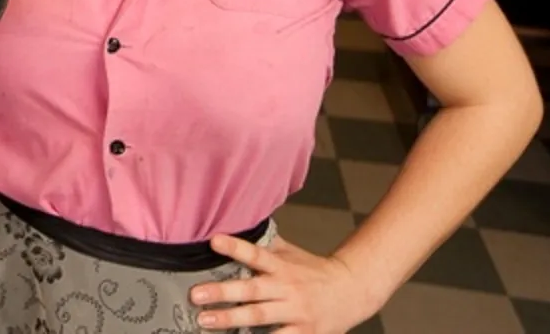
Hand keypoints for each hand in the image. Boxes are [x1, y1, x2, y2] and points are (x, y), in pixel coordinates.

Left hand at [188, 234, 378, 332]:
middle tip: (196, 294)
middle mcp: (288, 288)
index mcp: (283, 267)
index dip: (236, 247)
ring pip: (260, 317)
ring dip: (231, 318)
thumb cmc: (316, 271)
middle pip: (252, 290)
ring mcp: (296, 312)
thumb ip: (267, 245)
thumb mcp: (292, 254)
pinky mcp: (304, 333)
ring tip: (205, 320)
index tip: (214, 241)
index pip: (257, 254)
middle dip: (222, 292)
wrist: (354, 291)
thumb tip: (240, 226)